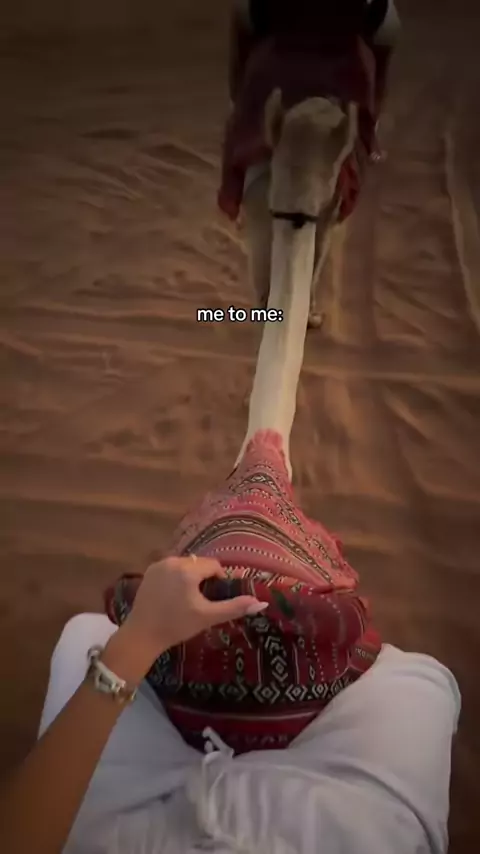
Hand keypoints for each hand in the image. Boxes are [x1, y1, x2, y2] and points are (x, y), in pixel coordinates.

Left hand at [123, 556, 266, 656]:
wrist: (142, 635)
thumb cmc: (177, 626)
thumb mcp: (208, 617)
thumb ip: (235, 607)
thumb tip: (261, 602)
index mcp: (188, 570)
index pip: (213, 565)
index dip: (218, 580)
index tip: (214, 598)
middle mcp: (173, 561)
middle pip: (198, 563)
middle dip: (203, 578)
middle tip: (201, 600)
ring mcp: (158, 565)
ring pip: (184, 565)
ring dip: (189, 577)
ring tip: (187, 599)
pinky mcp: (149, 572)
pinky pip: (170, 568)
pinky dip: (175, 578)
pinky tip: (172, 597)